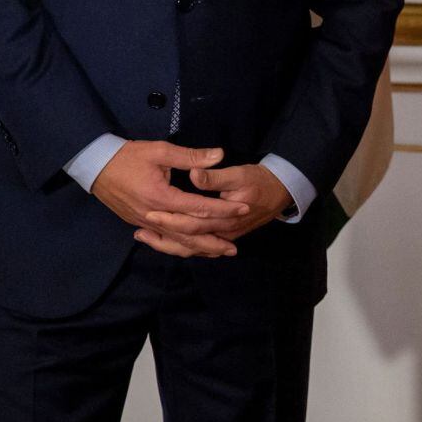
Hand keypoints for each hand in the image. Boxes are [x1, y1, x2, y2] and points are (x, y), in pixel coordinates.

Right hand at [92, 141, 247, 258]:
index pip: (198, 208)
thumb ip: (190, 156)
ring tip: (218, 253)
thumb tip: (219, 155)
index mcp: (161, 197)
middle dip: (213, 241)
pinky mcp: (138, 224)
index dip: (222, 210)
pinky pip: (163, 241)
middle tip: (234, 248)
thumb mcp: (160, 150)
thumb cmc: (128, 156)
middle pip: (188, 234)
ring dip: (198, 249)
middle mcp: (154, 216)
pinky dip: (179, 247)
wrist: (95, 166)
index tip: (242, 210)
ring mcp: (145, 223)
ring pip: (175, 242)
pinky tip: (191, 249)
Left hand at [138, 163, 292, 250]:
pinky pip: (198, 247)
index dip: (168, 219)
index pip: (190, 222)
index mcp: (223, 217)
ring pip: (191, 248)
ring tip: (144, 237)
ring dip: (167, 244)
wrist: (282, 191)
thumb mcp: (239, 173)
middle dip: (162, 235)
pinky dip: (180, 245)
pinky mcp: (224, 236)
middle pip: (186, 240)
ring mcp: (223, 237)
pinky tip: (165, 238)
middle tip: (139, 230)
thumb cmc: (260, 179)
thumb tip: (193, 175)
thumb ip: (214, 176)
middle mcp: (221, 233)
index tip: (149, 213)